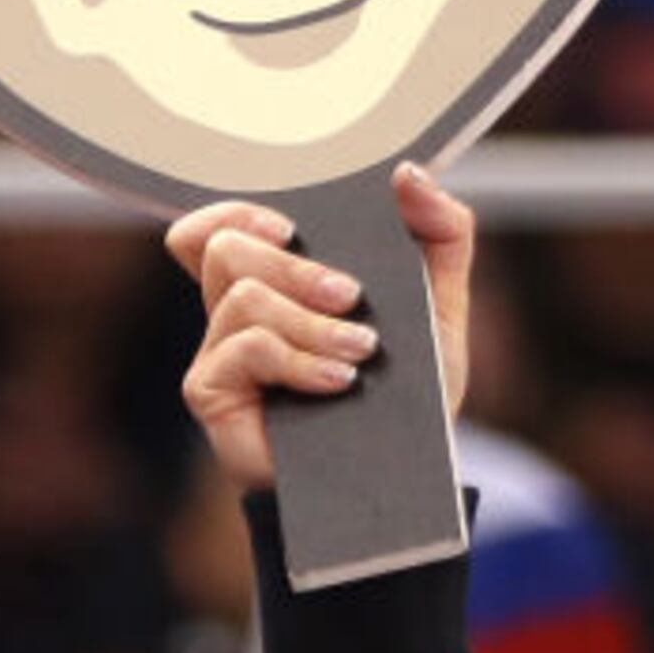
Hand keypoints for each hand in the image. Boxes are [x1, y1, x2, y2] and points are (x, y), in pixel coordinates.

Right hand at [169, 163, 474, 492]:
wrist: (401, 478)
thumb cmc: (409, 395)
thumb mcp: (441, 306)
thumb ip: (440, 234)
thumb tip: (407, 174)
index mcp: (278, 283)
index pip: (215, 226)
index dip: (237, 211)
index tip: (293, 225)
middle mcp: (236, 313)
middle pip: (225, 248)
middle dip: (298, 266)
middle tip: (353, 297)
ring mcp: (219, 353)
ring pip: (243, 296)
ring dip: (312, 321)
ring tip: (361, 353)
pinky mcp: (213, 393)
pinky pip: (244, 347)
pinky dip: (299, 358)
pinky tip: (338, 382)